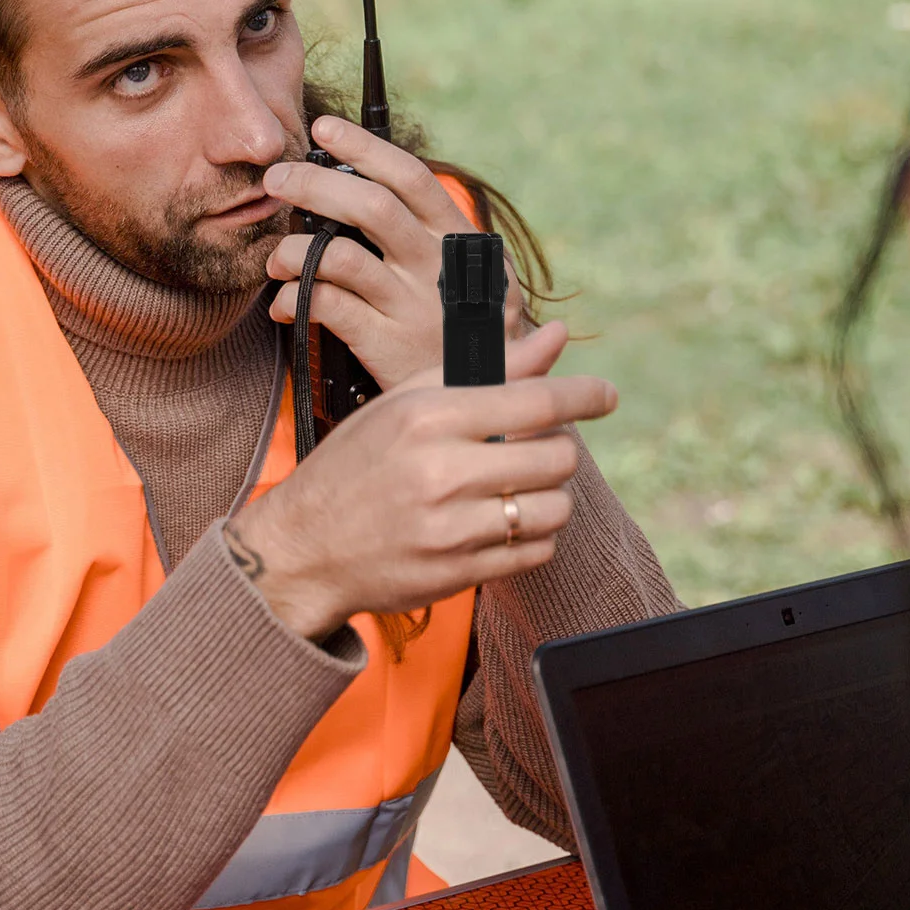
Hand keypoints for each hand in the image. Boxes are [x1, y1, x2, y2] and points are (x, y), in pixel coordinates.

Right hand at [224, 320, 614, 637]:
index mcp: (429, 416)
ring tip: (517, 489)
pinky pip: (536, 551)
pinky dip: (533, 535)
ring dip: (550, 497)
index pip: (536, 402)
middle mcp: (442, 471)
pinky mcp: (460, 573)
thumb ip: (488, 369)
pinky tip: (502, 522)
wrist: (304, 548)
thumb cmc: (357, 464)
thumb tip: (555, 337)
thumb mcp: (407, 402)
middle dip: (557, 451)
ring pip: (554, 508)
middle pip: (556, 457)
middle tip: (533, 450)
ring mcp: (452, 528)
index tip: (605, 395)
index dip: (584, 395)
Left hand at [261, 116, 521, 388]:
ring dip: (294, 249)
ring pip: (339, 255)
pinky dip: (294, 299)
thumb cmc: (464, 326)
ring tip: (276, 259)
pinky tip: (283, 305)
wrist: (488, 394)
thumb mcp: (465, 274)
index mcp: (455, 239)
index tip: (325, 129)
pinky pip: (327, 306)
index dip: (365, 148)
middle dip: (313, 184)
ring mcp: (412, 305)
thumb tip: (361, 190)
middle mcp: (436, 265)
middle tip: (277, 180)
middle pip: (370, 206)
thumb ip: (425, 237)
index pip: (411, 178)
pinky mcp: (387, 343)